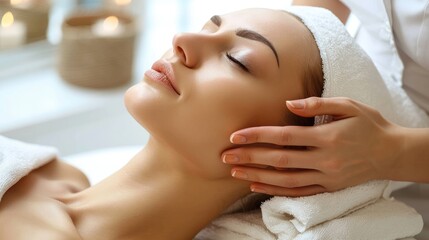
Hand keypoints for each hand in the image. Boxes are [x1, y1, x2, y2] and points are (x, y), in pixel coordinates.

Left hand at [222, 97, 402, 196]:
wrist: (392, 152)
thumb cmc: (369, 124)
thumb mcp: (349, 106)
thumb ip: (318, 103)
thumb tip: (289, 102)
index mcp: (327, 137)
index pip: (284, 136)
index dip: (258, 136)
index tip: (236, 135)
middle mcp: (325, 159)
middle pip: (280, 160)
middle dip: (250, 157)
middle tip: (225, 155)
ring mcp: (326, 177)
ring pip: (285, 179)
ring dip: (257, 175)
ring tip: (235, 171)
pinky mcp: (328, 187)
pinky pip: (298, 191)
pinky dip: (275, 190)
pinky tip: (256, 186)